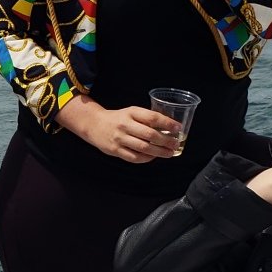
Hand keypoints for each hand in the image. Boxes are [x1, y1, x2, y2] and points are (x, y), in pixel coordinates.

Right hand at [59, 100, 180, 163]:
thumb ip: (146, 119)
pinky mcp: (116, 151)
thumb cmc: (118, 118)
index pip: (152, 117)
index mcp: (131, 113)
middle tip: (176, 144)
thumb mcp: (131, 112)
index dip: (167, 123)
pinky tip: (154, 157)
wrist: (94, 125)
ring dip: (159, 152)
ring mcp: (120, 139)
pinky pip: (135, 157)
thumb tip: (168, 128)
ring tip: (170, 153)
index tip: (178, 128)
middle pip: (150, 134)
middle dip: (166, 140)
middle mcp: (125, 125)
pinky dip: (147, 158)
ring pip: (144, 148)